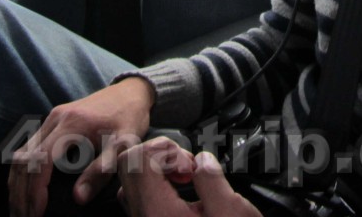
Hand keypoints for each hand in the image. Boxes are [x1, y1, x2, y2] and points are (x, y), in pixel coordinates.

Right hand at [8, 77, 153, 216]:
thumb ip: (101, 170)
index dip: (35, 190)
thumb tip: (78, 198)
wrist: (129, 92)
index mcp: (72, 124)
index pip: (41, 160)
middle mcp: (55, 119)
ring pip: (20, 154)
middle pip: (24, 159)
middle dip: (21, 193)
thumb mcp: (123, 145)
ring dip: (16, 184)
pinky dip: (21, 172)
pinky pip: (27, 149)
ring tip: (20, 209)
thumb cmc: (129, 119)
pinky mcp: (51, 122)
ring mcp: (51, 119)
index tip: (36, 214)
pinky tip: (24, 189)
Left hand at [117, 137, 260, 216]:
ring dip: (159, 170)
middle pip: (129, 166)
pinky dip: (159, 187)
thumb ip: (213, 180)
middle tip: (188, 169)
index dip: (167, 151)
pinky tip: (184, 194)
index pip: (137, 160)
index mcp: (157, 212)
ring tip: (188, 180)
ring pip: (133, 182)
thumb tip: (202, 160)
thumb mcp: (232, 213)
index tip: (190, 166)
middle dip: (161, 156)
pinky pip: (142, 198)